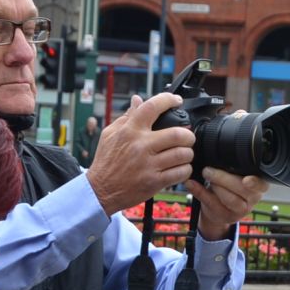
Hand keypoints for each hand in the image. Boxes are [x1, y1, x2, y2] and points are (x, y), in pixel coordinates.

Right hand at [86, 93, 195, 214]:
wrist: (100, 190)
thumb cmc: (106, 162)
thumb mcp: (110, 134)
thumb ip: (127, 117)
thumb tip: (138, 100)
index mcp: (130, 131)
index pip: (152, 107)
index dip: (168, 100)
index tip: (177, 101)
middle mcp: (141, 146)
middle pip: (177, 134)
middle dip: (188, 135)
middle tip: (187, 137)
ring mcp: (148, 165)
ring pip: (182, 154)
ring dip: (188, 154)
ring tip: (184, 154)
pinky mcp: (154, 182)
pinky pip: (180, 173)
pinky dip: (185, 170)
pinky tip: (180, 168)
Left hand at [189, 167, 269, 240]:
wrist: (220, 209)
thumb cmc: (230, 185)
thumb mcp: (236, 174)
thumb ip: (235, 166)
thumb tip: (220, 149)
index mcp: (259, 185)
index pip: (262, 184)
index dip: (255, 183)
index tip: (246, 180)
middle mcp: (253, 199)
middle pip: (242, 189)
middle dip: (224, 179)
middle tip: (209, 170)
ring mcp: (240, 210)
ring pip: (230, 199)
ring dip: (215, 185)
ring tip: (205, 174)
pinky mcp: (226, 216)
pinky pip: (212, 204)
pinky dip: (199, 192)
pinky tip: (191, 184)